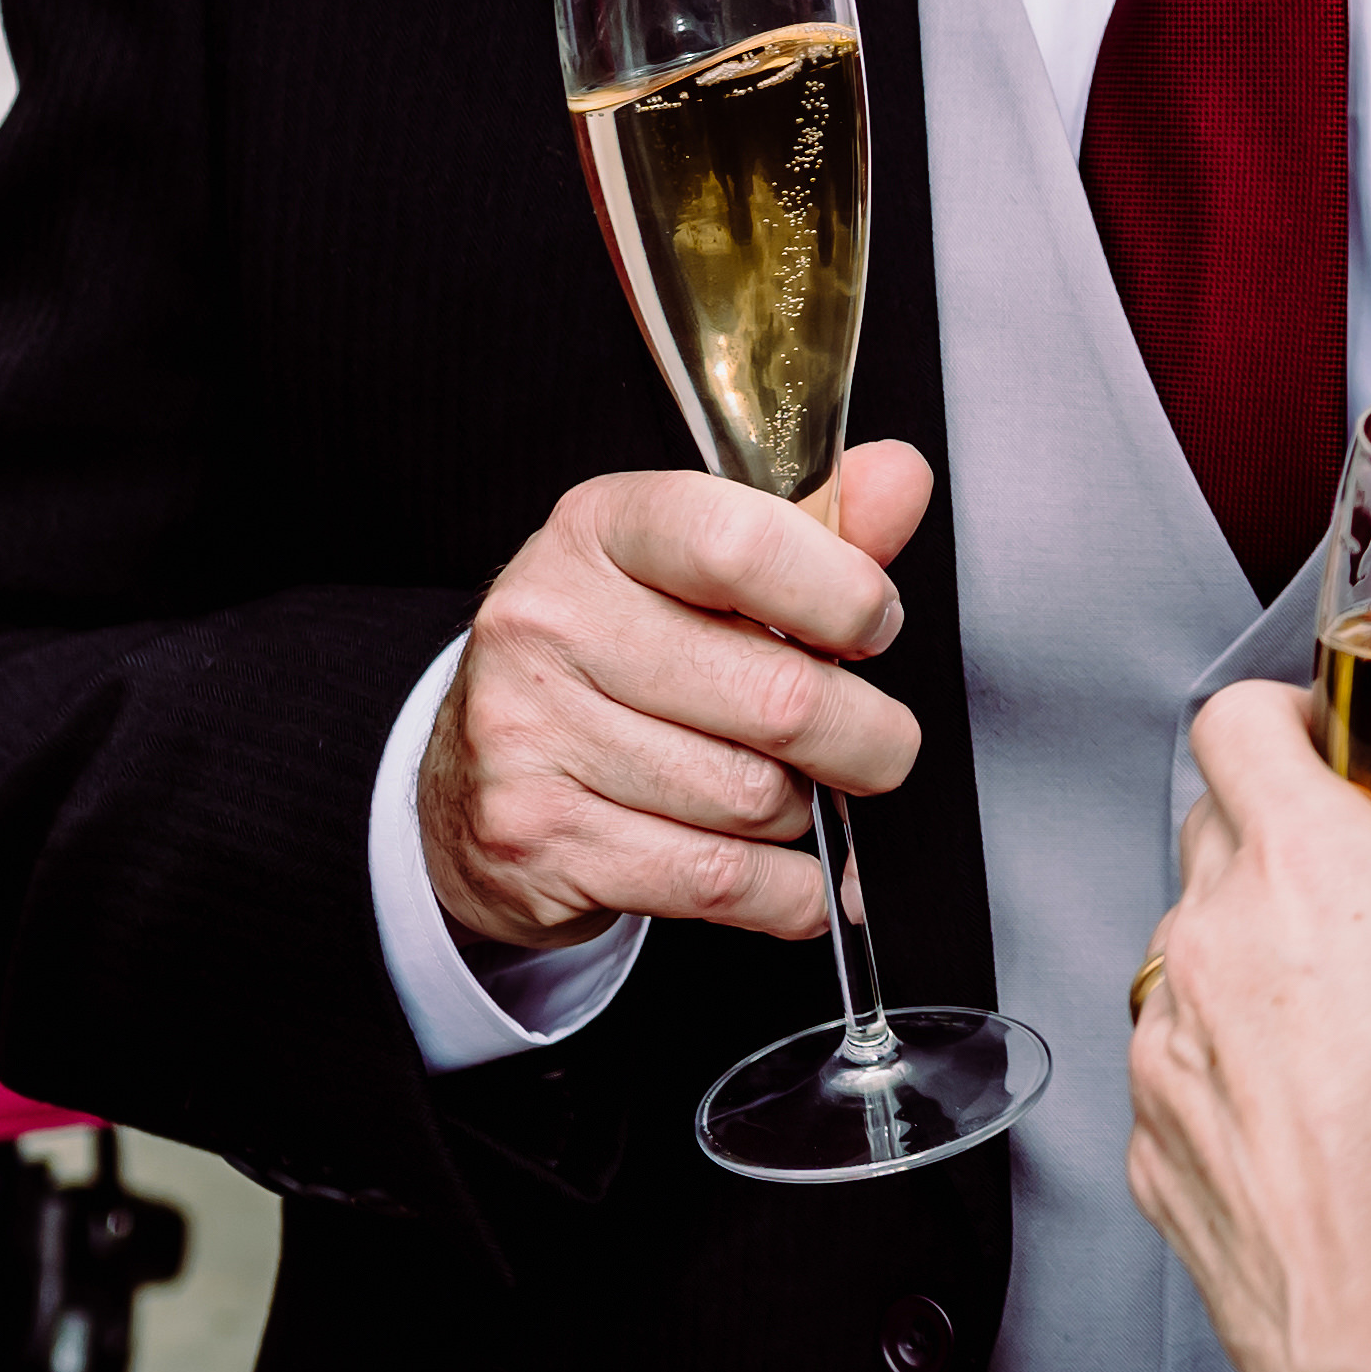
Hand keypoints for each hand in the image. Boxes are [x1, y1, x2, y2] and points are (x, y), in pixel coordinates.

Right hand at [418, 447, 931, 950]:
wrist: (469, 777)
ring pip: (753, 797)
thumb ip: (813, 529)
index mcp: (600, 530)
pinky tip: (787, 872)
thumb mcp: (698, 569)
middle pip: (778, 698)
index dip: (845, 596)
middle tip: (874, 743)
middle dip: (864, 737)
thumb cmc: (611, 658)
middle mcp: (550, 623)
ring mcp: (531, 736)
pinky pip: (718, 878)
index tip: (875, 627)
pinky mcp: (537, 840)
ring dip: (805, 812)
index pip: (744, 545)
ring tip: (786, 792)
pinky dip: (785, 890)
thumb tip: (901, 481)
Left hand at [1128, 684, 1370, 1371]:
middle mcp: (1216, 942)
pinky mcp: (1147, 1140)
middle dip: (1276, 845)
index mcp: (1312, 871)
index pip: (1239, 723)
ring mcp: (1166, 1045)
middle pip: (1212, 830)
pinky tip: (1309, 1121)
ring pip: (1191, 951)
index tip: (1313, 736)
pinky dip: (1228, 1065)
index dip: (1279, 716)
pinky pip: (1178, 1061)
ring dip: (1251, 960)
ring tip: (1343, 1031)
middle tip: (1356, 890)